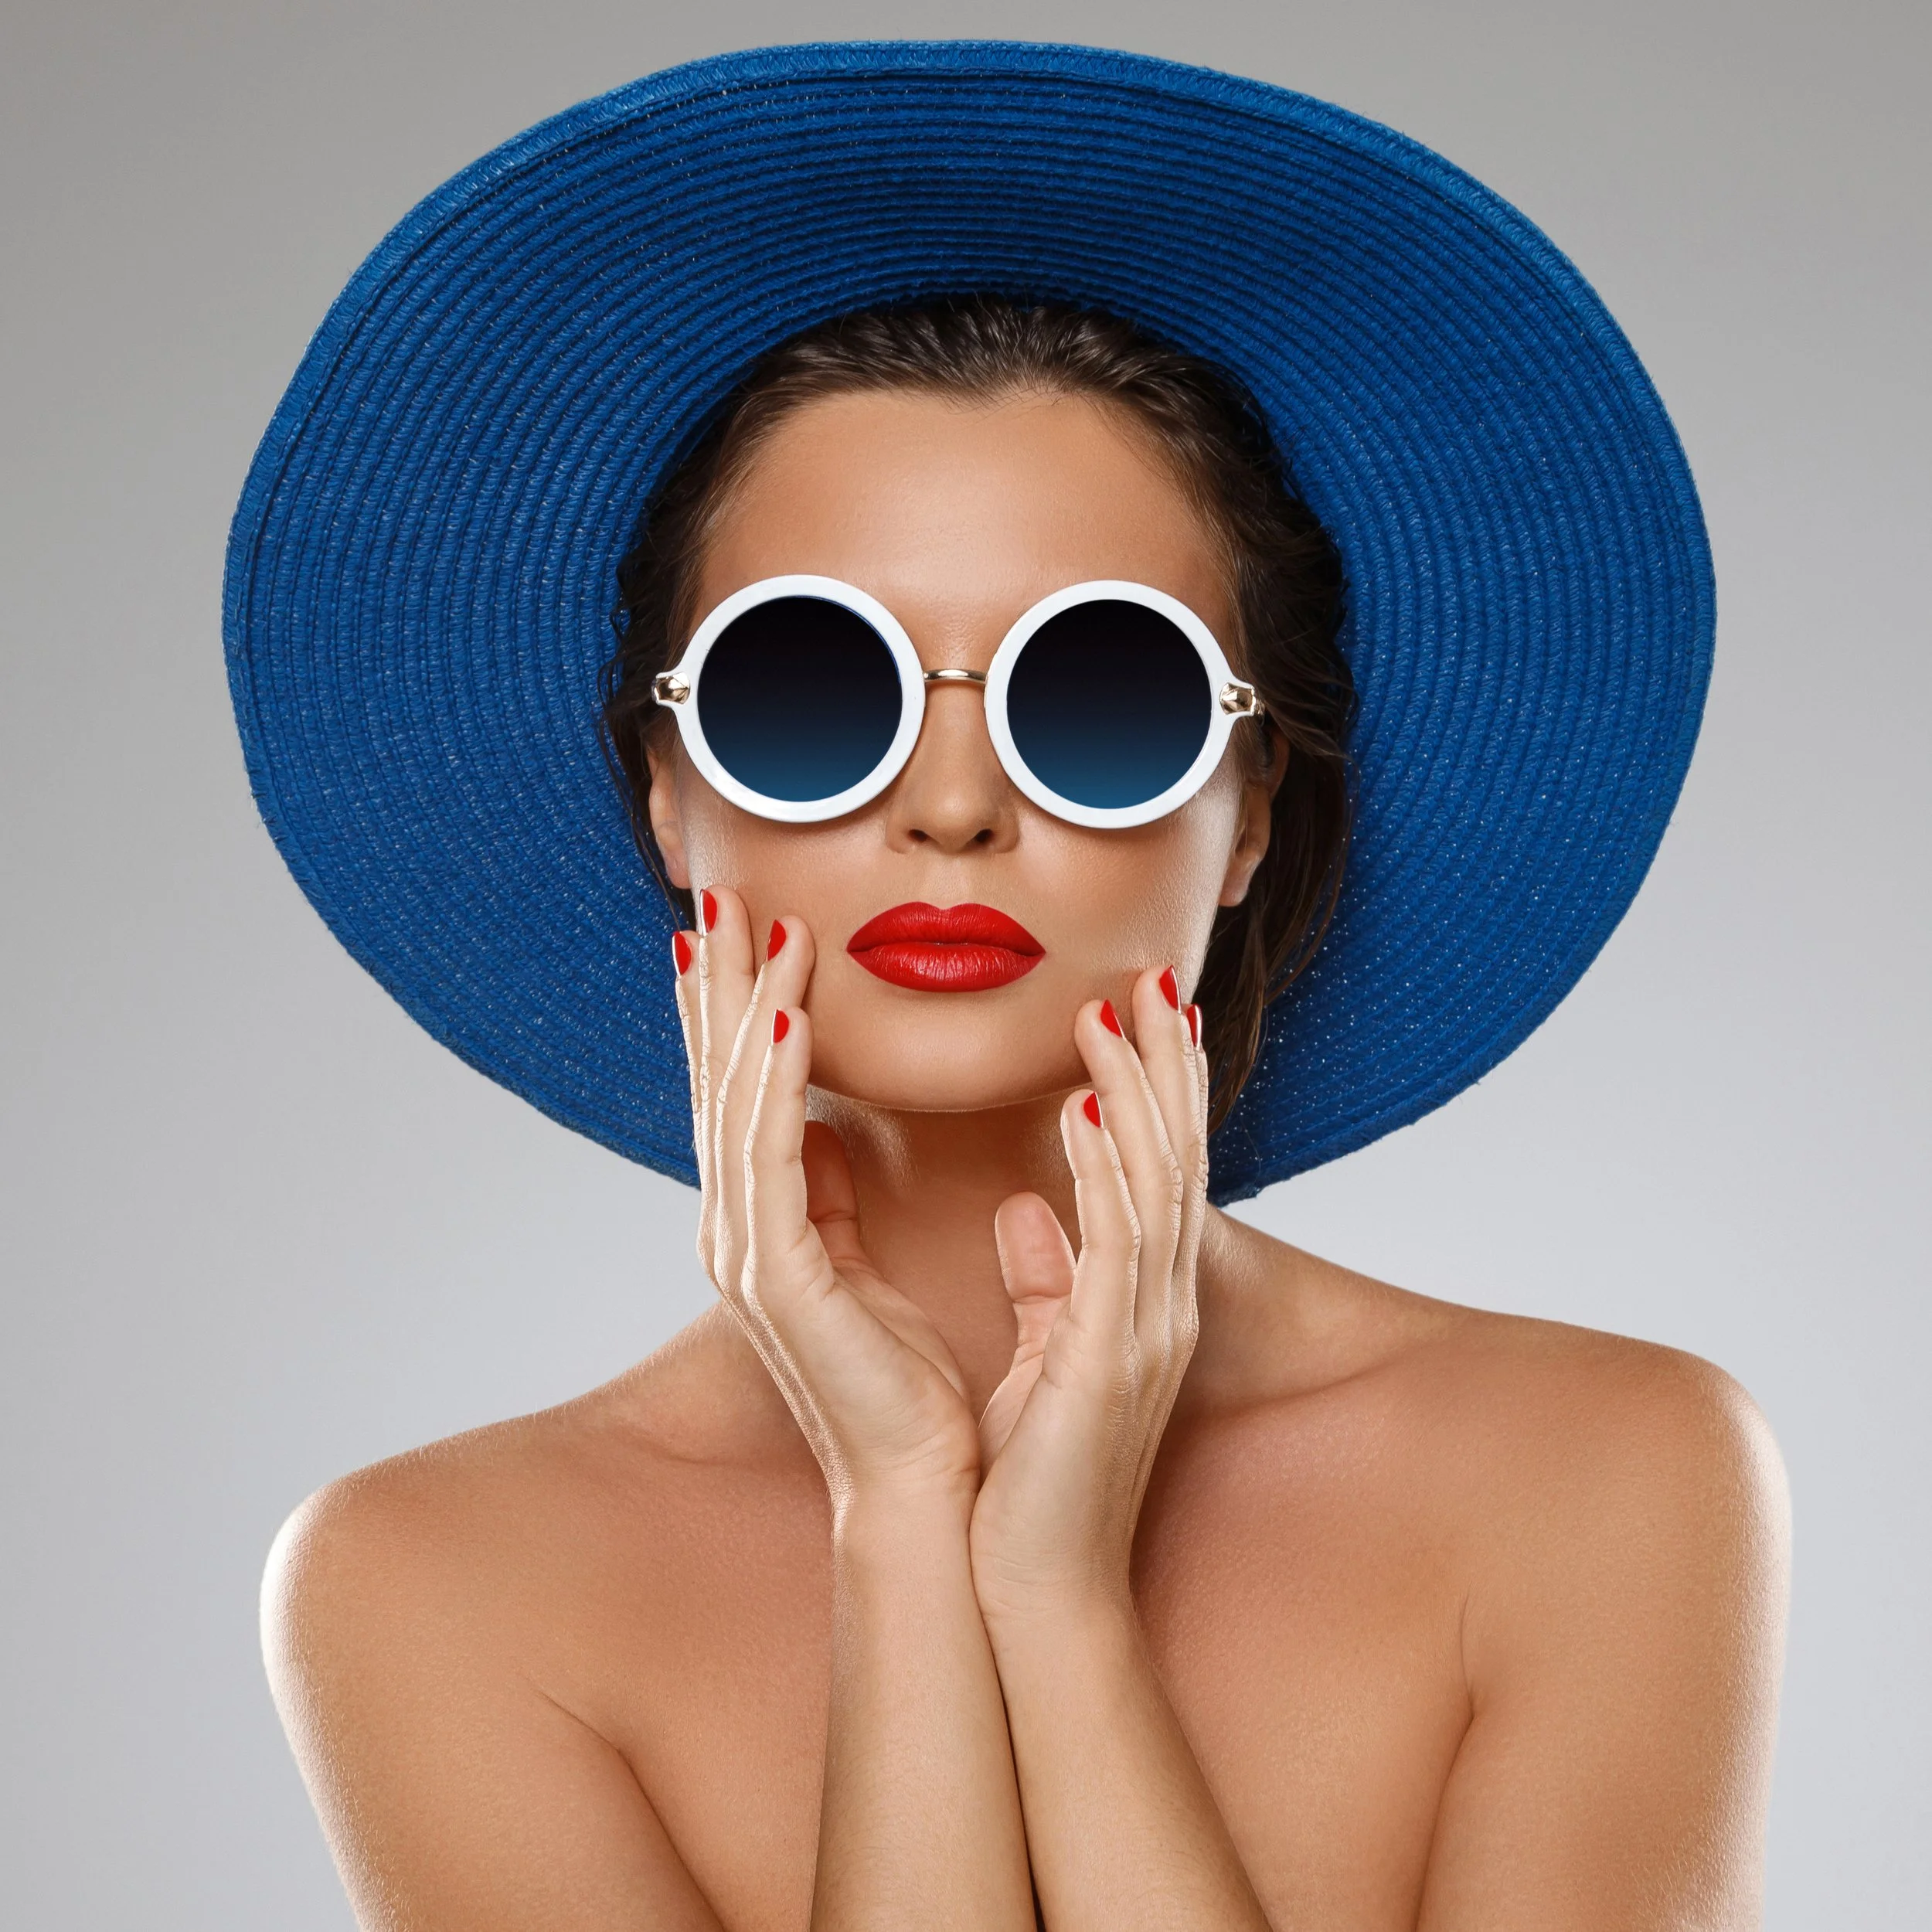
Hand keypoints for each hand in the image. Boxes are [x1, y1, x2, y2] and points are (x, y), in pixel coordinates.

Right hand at [675, 888, 982, 1516]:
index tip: (742, 928)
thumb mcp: (863, 1266)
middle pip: (719, 1080)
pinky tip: (785, 1025)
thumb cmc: (904, 1386)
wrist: (925, 1487)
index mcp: (765, 1225)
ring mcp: (746, 1255)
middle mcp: (739, 1230)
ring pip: (736, 1105)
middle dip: (715, 984)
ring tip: (758, 929)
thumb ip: (830, 1195)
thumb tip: (821, 1129)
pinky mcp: (777, 1281)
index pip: (742, 1091)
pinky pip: (770, 1162)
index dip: (735, 1007)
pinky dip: (774, 1090)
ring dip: (746, 1011)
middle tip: (712, 892)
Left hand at [969, 968, 1208, 1627]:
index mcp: (1139, 1297)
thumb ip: (1045, 1280)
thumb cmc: (1035, 1478)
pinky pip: (1117, 1248)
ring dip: (1136, 1094)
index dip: (1153, 1085)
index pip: (1155, 1167)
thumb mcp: (1042, 1357)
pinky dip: (1105, 1175)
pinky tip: (1081, 1114)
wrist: (1036, 1587)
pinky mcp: (1112, 1360)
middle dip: (1166, 1065)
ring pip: (1157, 1184)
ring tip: (1113, 1013)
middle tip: (1153, 978)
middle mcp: (1160, 1302)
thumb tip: (1026, 1209)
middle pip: (1176, 1157)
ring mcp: (1147, 1329)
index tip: (1136, 1008)